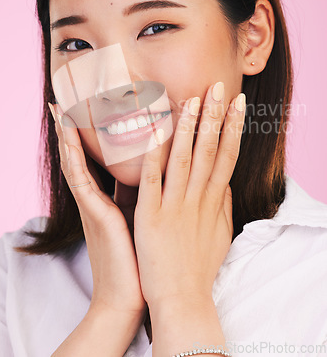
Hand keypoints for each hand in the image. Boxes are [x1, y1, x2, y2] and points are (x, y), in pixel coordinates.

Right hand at [48, 103, 145, 319]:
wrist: (129, 296)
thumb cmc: (141, 258)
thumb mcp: (142, 219)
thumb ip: (146, 196)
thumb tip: (163, 175)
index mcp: (110, 198)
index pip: (98, 159)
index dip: (92, 135)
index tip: (93, 108)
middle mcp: (97, 198)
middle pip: (82, 155)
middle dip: (73, 129)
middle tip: (63, 101)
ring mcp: (93, 206)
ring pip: (77, 162)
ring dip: (69, 136)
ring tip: (60, 110)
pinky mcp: (96, 216)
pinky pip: (82, 181)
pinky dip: (75, 159)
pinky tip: (70, 141)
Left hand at [133, 83, 245, 308]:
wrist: (183, 301)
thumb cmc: (199, 268)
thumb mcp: (219, 235)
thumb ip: (221, 206)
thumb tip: (223, 183)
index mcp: (212, 201)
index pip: (226, 156)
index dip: (232, 128)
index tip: (237, 103)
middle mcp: (196, 199)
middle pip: (209, 150)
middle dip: (215, 117)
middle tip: (219, 86)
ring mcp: (174, 207)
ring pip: (183, 159)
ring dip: (188, 128)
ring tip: (192, 99)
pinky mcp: (150, 218)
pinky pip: (151, 182)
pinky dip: (152, 158)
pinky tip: (153, 134)